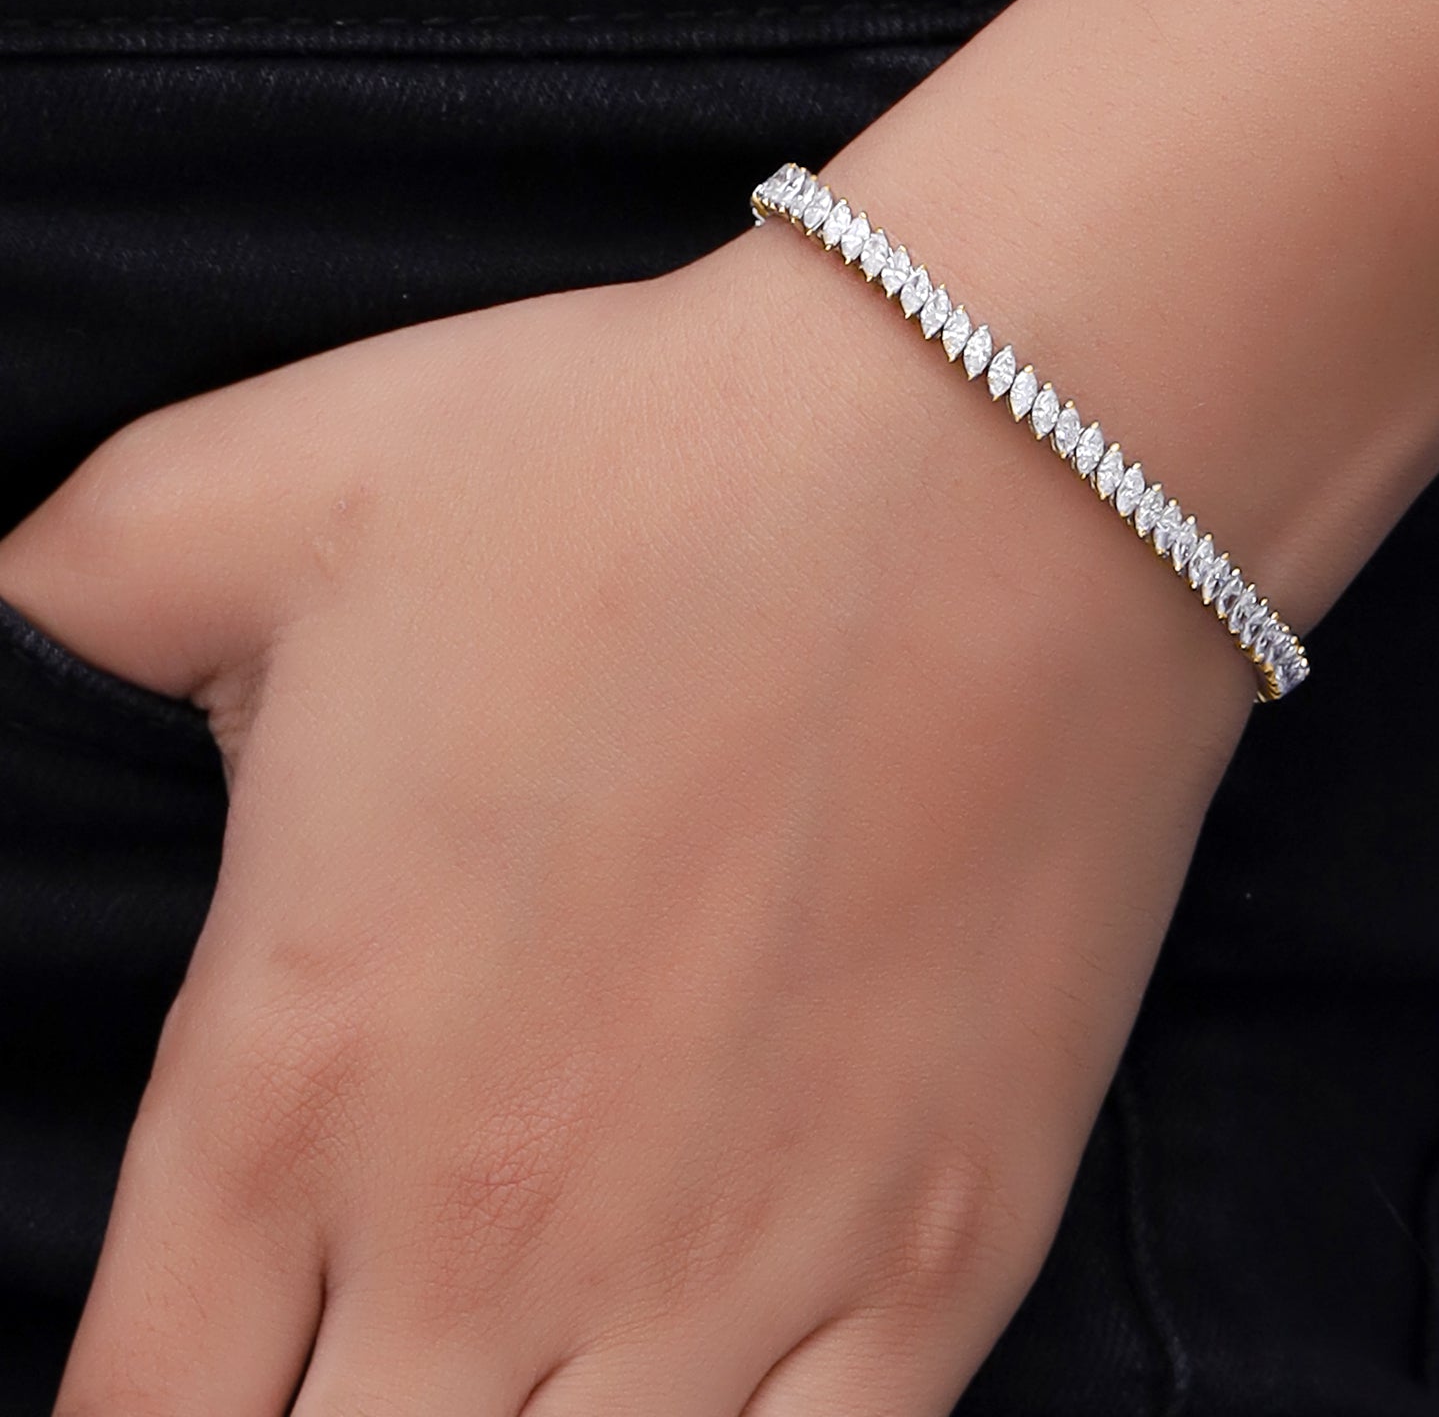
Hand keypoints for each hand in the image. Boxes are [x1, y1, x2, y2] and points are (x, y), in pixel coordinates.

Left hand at [0, 216, 1254, 1414]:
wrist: (999, 460)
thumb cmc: (645, 461)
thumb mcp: (270, 485)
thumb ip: (64, 600)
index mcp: (296, 1072)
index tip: (196, 1384)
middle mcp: (494, 1230)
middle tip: (355, 1371)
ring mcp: (739, 1268)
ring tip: (517, 1390)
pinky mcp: (944, 1251)